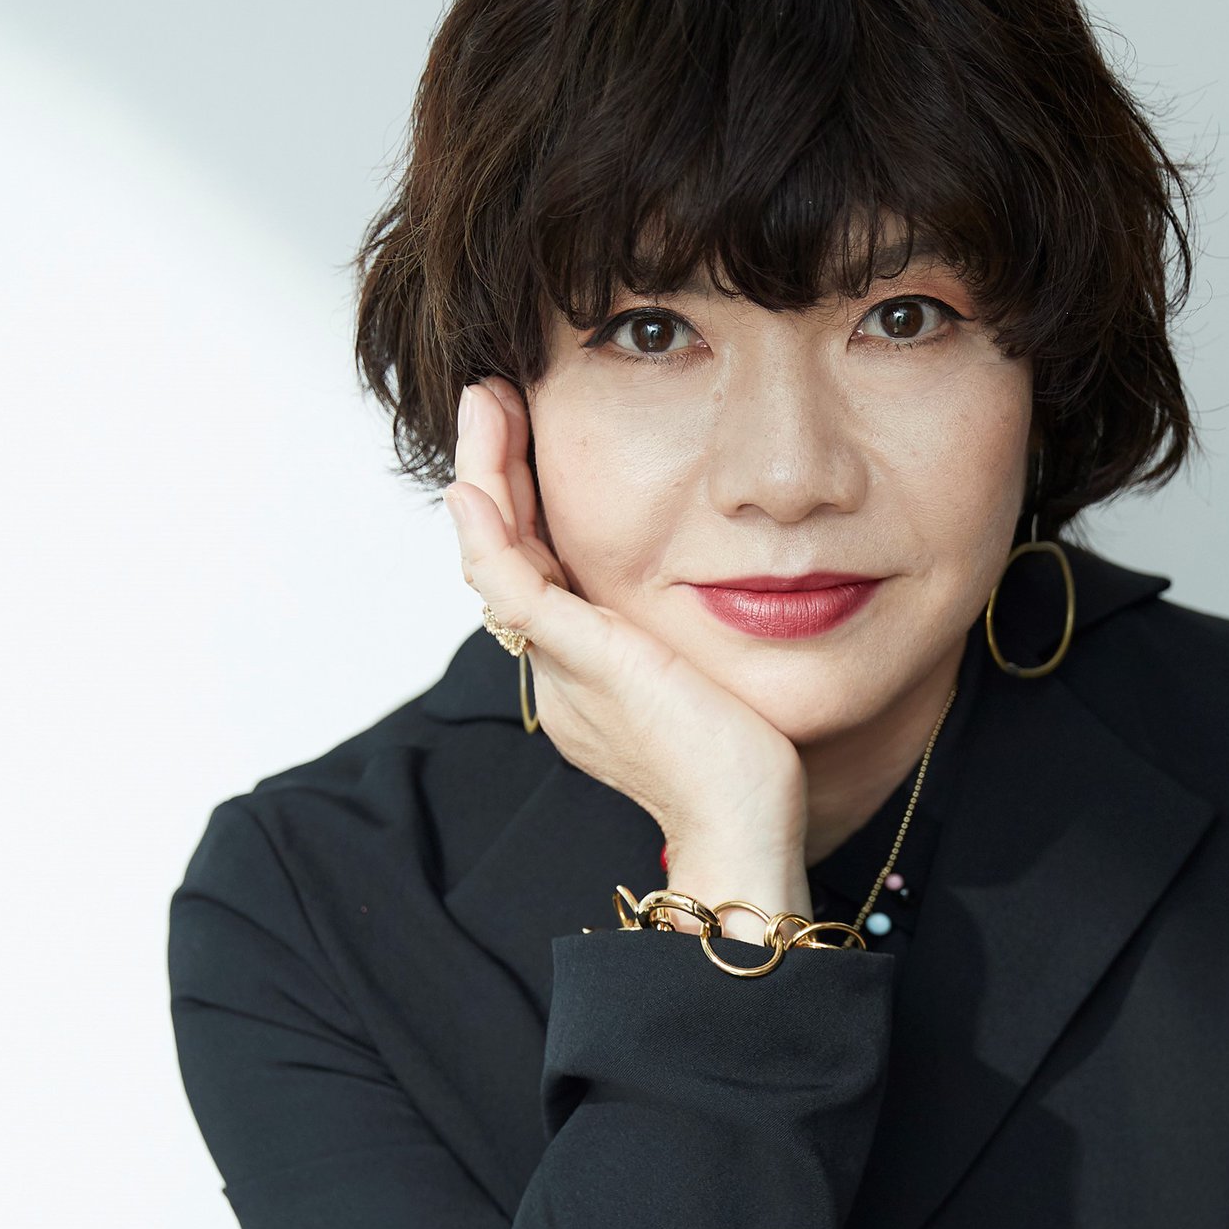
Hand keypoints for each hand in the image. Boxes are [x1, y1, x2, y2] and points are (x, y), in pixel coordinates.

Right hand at [445, 381, 809, 919]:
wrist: (745, 830)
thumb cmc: (749, 767)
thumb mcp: (714, 674)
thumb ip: (690, 631)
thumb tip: (719, 583)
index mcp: (585, 673)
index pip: (542, 571)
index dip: (528, 500)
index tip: (535, 435)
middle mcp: (560, 670)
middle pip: (507, 555)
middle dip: (496, 470)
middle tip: (493, 397)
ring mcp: (563, 669)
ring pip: (496, 561)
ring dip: (485, 475)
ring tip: (488, 403)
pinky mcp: (581, 665)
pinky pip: (512, 590)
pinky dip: (490, 534)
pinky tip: (478, 483)